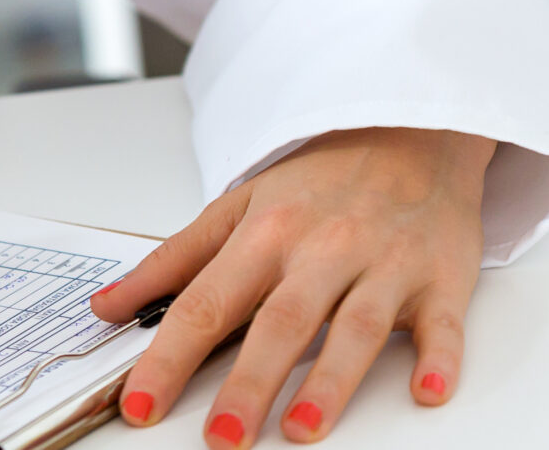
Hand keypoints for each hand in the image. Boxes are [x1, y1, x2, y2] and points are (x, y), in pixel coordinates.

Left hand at [91, 127, 493, 446]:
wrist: (410, 131)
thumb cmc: (320, 180)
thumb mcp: (236, 207)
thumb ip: (172, 262)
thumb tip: (105, 307)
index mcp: (265, 233)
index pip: (205, 303)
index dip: (170, 357)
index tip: (141, 404)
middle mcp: (322, 249)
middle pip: (279, 321)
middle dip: (248, 383)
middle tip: (222, 438)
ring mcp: (385, 264)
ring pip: (356, 326)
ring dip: (330, 381)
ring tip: (302, 430)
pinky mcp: (441, 278)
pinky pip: (443, 323)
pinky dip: (440, 357)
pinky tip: (429, 390)